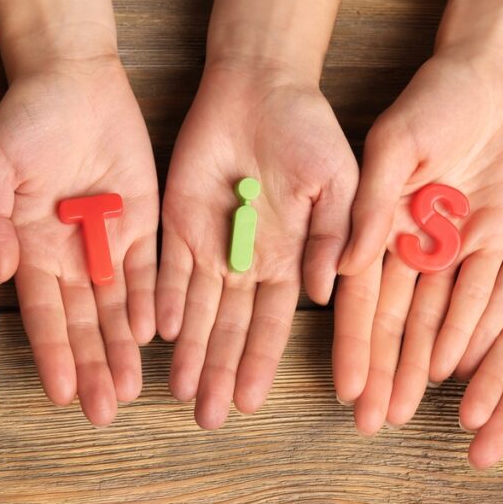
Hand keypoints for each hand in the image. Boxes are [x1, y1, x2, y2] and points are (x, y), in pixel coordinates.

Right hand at [0, 56, 157, 426]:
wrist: (71, 78)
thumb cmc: (22, 119)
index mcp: (26, 249)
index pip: (40, 314)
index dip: (51, 352)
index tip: (58, 392)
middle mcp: (66, 256)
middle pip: (82, 322)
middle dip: (91, 366)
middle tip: (104, 411)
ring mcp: (105, 241)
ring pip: (118, 306)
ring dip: (122, 347)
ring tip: (130, 389)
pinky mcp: (142, 221)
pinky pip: (149, 268)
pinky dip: (152, 300)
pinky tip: (155, 334)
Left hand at [158, 63, 356, 428]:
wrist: (261, 86)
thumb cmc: (309, 130)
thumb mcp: (339, 182)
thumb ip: (335, 236)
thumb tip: (326, 291)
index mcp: (290, 257)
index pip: (273, 322)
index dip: (261, 361)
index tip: (251, 400)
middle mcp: (247, 260)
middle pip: (231, 327)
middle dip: (221, 371)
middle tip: (207, 417)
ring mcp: (211, 242)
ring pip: (197, 309)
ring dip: (191, 350)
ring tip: (182, 392)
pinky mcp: (178, 219)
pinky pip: (168, 267)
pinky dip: (165, 299)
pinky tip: (162, 333)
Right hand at [335, 53, 502, 433]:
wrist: (492, 75)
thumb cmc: (431, 102)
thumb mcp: (391, 148)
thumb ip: (367, 208)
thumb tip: (339, 271)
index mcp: (377, 224)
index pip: (362, 298)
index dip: (354, 345)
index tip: (347, 389)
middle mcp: (411, 244)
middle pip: (397, 321)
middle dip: (384, 371)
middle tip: (372, 420)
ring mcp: (452, 246)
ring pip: (436, 318)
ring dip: (419, 363)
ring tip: (404, 409)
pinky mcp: (496, 239)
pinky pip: (482, 294)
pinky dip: (468, 331)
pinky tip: (451, 369)